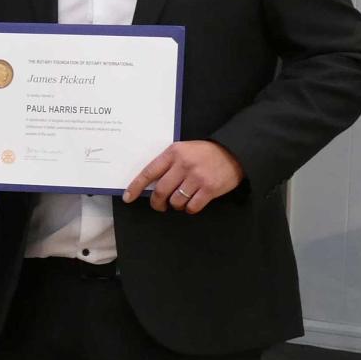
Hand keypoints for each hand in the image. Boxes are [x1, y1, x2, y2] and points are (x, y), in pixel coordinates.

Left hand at [123, 140, 244, 213]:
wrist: (233, 152)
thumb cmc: (204, 153)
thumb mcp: (183, 150)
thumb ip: (168, 164)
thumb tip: (150, 184)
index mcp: (173, 153)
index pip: (149, 172)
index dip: (135, 186)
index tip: (127, 197)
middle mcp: (183, 165)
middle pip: (161, 191)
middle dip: (157, 202)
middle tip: (159, 206)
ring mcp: (197, 177)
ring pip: (175, 201)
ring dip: (175, 205)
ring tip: (180, 200)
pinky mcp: (210, 189)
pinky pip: (192, 207)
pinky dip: (189, 209)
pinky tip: (191, 203)